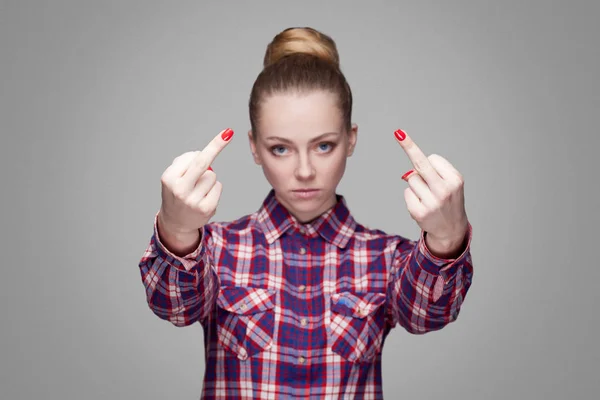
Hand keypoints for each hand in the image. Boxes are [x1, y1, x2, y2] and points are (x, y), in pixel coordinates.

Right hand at [158, 128, 233, 235]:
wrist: (175, 222)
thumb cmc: (176, 193)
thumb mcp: (172, 177)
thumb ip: (185, 163)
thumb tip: (204, 153)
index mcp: (168, 178)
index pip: (192, 157)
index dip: (210, 147)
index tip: (225, 134)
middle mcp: (179, 189)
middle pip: (202, 163)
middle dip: (215, 146)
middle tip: (228, 133)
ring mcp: (193, 200)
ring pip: (212, 175)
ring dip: (208, 178)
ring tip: (197, 189)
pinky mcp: (206, 208)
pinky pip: (218, 187)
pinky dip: (214, 188)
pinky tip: (204, 196)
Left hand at [394, 129, 468, 252]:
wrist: (451, 229)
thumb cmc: (449, 200)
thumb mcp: (451, 184)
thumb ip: (433, 174)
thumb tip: (407, 174)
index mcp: (455, 180)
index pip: (432, 159)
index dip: (430, 163)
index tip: (417, 148)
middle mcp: (444, 190)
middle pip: (420, 164)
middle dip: (409, 146)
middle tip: (398, 132)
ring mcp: (431, 202)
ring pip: (411, 179)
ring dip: (416, 185)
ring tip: (428, 196)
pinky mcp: (419, 212)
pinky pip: (406, 193)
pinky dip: (411, 196)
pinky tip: (422, 205)